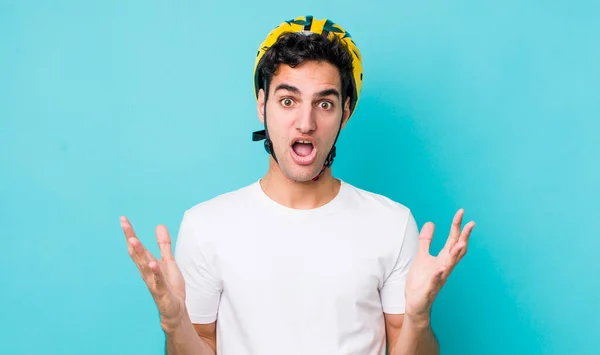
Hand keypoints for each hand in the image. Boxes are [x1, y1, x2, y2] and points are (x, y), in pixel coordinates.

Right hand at [121, 216, 186, 331]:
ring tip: (133, 240)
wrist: (175, 310)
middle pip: (137, 253)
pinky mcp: (162, 292)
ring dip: (139, 253)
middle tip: (124, 224)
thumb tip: (159, 226)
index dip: (130, 233)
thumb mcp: (168, 262)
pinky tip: (152, 263)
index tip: (123, 219)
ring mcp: (153, 282)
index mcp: (148, 264)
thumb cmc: (170, 286)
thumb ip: (164, 245)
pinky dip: (155, 272)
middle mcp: (147, 272)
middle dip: (130, 238)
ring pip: (144, 266)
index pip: (138, 247)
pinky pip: (158, 281)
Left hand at [404, 209, 474, 320]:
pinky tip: (440, 268)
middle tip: (471, 223)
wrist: (416, 303)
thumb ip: (426, 240)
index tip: (461, 212)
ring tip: (461, 243)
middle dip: (463, 237)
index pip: (453, 239)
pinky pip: (435, 281)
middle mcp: (445, 267)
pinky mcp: (430, 288)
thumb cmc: (421, 281)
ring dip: (456, 254)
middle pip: (457, 250)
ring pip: (450, 265)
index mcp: (443, 258)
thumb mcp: (422, 256)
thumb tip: (431, 223)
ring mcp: (439, 278)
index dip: (457, 226)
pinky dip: (438, 275)